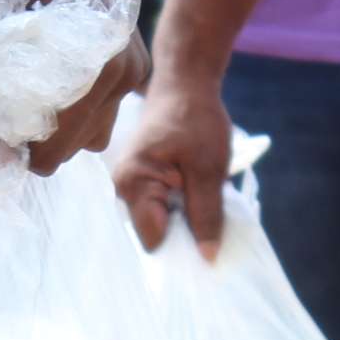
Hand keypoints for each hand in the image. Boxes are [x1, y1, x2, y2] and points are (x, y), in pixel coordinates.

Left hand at [0, 0, 132, 176]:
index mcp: (93, 66)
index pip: (56, 145)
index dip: (18, 148)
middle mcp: (122, 69)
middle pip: (79, 144)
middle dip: (41, 138)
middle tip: (5, 112)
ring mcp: (133, 61)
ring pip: (96, 127)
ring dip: (63, 122)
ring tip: (28, 92)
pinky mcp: (133, 52)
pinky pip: (106, 101)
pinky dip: (79, 101)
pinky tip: (51, 72)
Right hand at [112, 68, 235, 252]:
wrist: (185, 82)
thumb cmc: (196, 119)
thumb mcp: (209, 170)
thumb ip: (206, 215)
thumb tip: (207, 257)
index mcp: (134, 185)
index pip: (154, 240)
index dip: (182, 248)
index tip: (209, 249)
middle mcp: (124, 188)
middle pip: (155, 232)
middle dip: (184, 234)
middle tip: (215, 226)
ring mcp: (131, 183)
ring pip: (160, 220)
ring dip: (185, 219)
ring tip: (207, 205)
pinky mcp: (142, 179)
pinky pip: (161, 205)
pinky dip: (182, 206)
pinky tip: (199, 196)